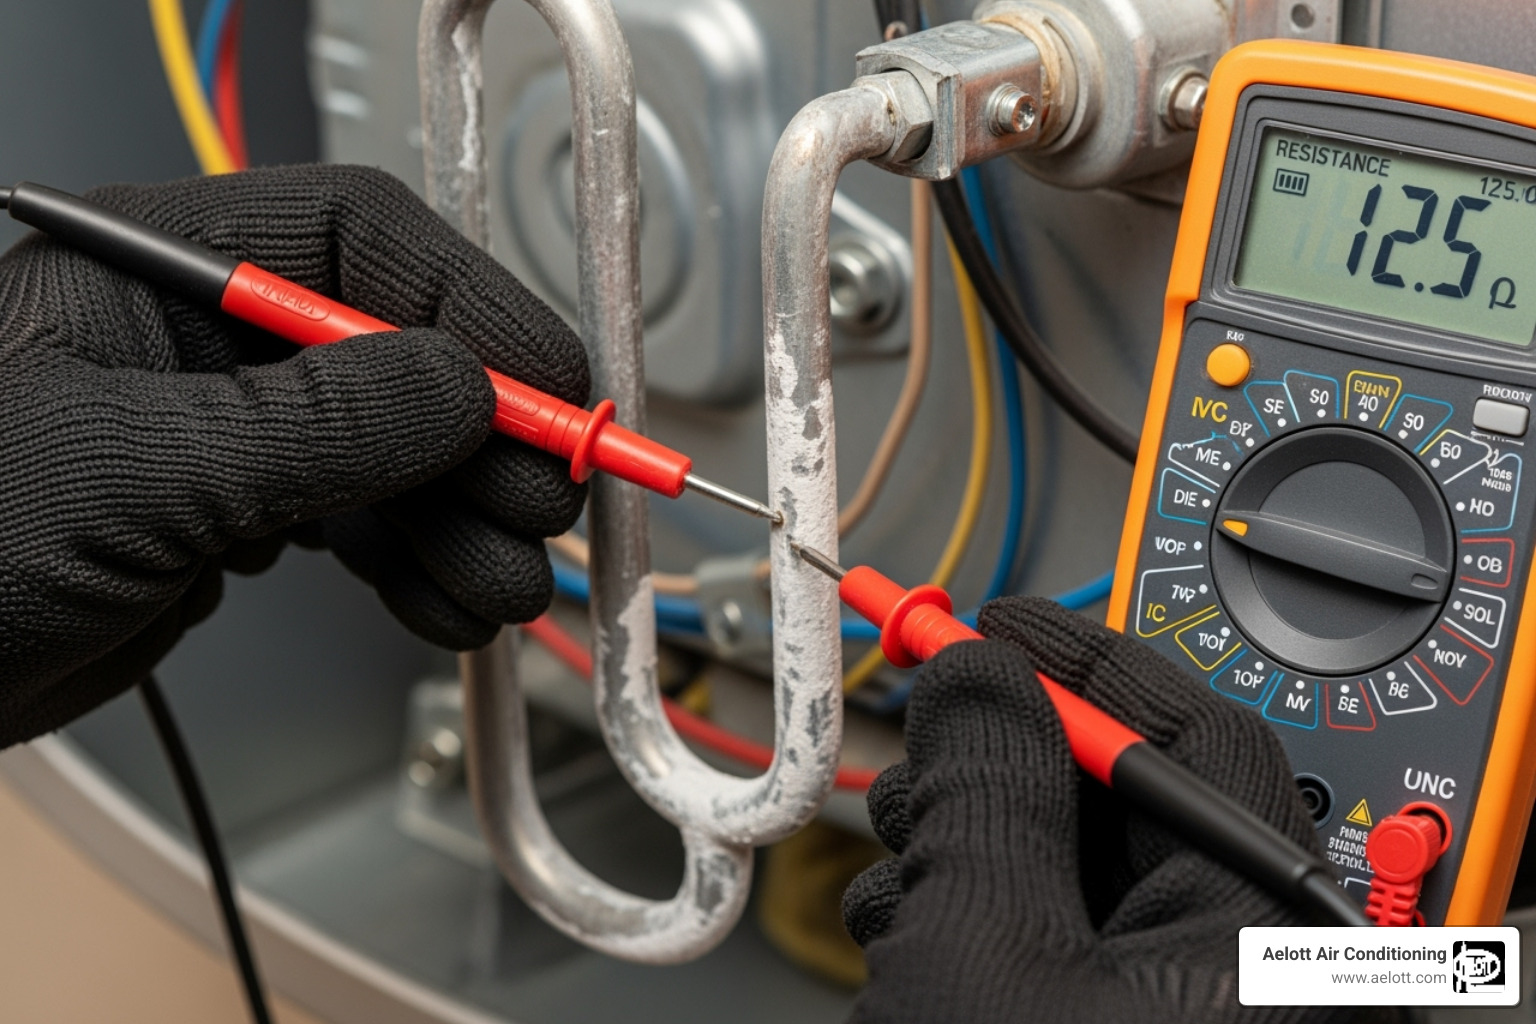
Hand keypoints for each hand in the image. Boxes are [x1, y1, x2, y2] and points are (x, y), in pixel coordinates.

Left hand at [0, 165, 587, 746]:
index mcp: (164, 271)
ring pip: (400, 451)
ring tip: (500, 583)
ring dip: (467, 520)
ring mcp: (237, 430)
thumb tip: (462, 390)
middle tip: (541, 506)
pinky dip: (422, 565)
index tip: (555, 385)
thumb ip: (312, 426)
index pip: (360, 244)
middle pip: (403, 353)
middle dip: (486, 438)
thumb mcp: (132, 471)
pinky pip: (369, 521)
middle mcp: (215, 340)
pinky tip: (445, 604)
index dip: (476, 307)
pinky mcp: (246, 514)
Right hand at [842, 596, 1382, 1022]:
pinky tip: (911, 929)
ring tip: (901, 860)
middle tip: (931, 744)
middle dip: (1000, 763)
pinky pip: (1050, 933)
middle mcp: (1238, 977)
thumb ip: (989, 788)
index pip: (1205, 740)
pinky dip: (969, 910)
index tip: (1003, 625)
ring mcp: (1170, 1009)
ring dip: (963, 841)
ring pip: (1069, 866)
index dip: (1087, 662)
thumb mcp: (985, 939)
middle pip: (1124, 803)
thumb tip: (982, 677)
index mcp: (1267, 949)